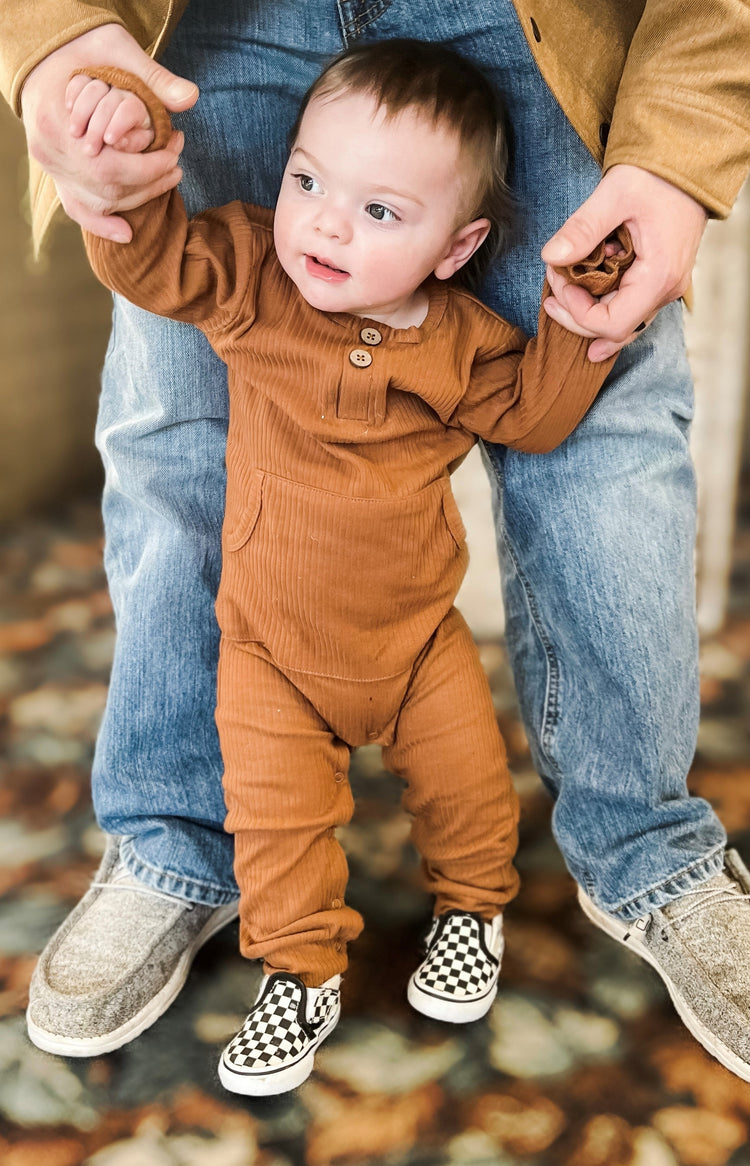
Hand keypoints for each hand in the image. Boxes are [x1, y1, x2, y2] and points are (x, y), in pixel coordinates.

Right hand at [20, 24, 197, 241]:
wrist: (47, 51)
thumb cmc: (82, 46)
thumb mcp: (118, 49)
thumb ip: (154, 76)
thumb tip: (190, 98)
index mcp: (58, 120)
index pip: (111, 165)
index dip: (150, 167)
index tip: (175, 152)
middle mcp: (50, 150)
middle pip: (105, 187)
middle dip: (148, 182)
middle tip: (176, 165)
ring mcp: (50, 164)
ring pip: (96, 201)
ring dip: (136, 197)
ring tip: (166, 178)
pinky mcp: (54, 171)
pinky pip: (75, 207)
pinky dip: (101, 223)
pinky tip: (126, 233)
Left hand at [541, 165, 707, 360]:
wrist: (688, 166)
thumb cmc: (656, 176)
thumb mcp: (615, 195)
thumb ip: (583, 228)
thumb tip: (550, 257)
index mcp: (659, 276)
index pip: (613, 324)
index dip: (578, 312)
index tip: (560, 282)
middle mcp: (667, 290)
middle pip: (616, 331)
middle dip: (577, 317)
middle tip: (551, 295)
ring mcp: (666, 288)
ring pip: (624, 325)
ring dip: (588, 318)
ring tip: (559, 302)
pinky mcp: (660, 280)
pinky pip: (631, 309)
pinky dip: (604, 311)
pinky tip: (583, 307)